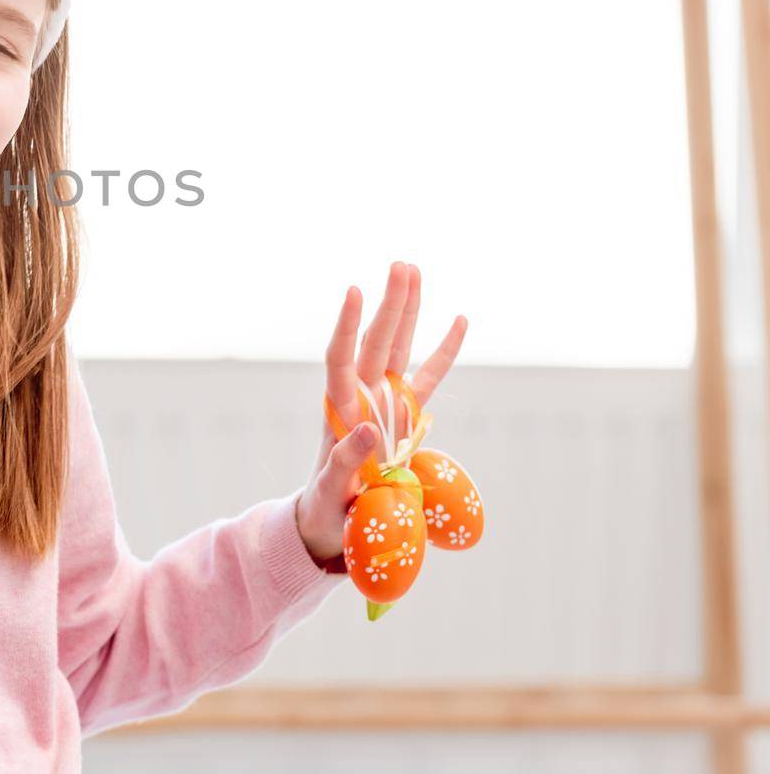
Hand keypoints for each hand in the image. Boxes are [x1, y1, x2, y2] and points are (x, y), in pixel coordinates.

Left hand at [295, 261, 467, 565]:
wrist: (333, 521)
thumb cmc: (327, 508)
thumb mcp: (331, 491)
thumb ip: (345, 462)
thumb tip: (365, 430)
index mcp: (339, 410)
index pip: (341, 358)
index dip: (348, 326)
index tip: (356, 290)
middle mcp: (361, 397)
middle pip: (377, 343)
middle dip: (390, 305)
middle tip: (402, 265)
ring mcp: (384, 402)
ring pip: (399, 349)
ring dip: (407, 312)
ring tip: (413, 271)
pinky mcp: (404, 416)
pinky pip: (429, 378)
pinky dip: (445, 351)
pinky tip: (459, 320)